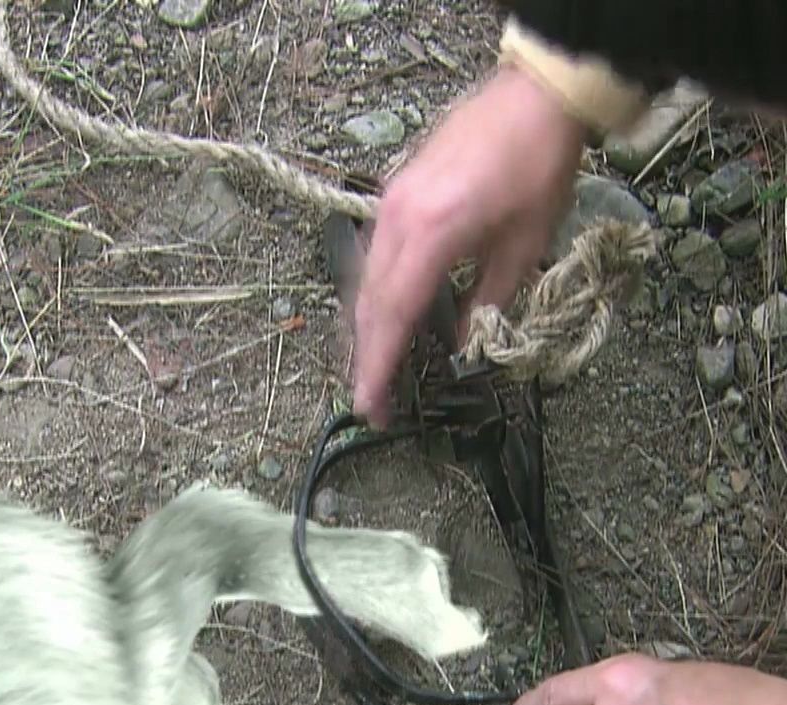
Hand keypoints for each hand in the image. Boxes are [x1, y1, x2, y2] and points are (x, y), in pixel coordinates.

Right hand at [351, 65, 587, 426]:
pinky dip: (376, 296)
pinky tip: (386, 317)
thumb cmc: (539, 165)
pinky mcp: (394, 194)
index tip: (371, 406)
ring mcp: (389, 204)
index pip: (394, 315)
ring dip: (368, 330)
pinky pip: (374, 257)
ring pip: (366, 282)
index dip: (379, 366)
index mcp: (430, 234)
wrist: (533, 96)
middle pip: (369, 304)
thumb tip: (468, 347)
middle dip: (367, 357)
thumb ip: (491, 301)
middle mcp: (397, 220)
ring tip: (375, 369)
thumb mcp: (526, 244)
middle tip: (373, 402)